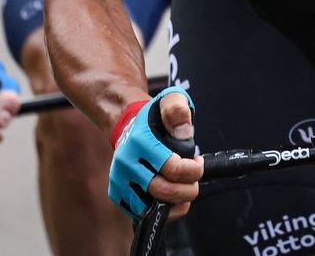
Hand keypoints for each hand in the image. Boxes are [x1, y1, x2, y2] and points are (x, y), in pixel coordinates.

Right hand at [109, 87, 203, 219]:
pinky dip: (162, 211)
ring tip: (184, 188)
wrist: (127, 125)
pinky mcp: (117, 194)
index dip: (193, 170)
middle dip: (188, 189)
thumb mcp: (171, 100)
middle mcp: (126, 164)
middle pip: (164, 191)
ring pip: (153, 208)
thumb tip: (182, 133)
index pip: (173, 169)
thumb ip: (177, 110)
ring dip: (176, 203)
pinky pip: (142, 214)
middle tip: (193, 179)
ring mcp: (120, 181)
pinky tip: (172, 199)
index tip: (197, 161)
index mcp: (140, 142)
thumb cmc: (154, 116)